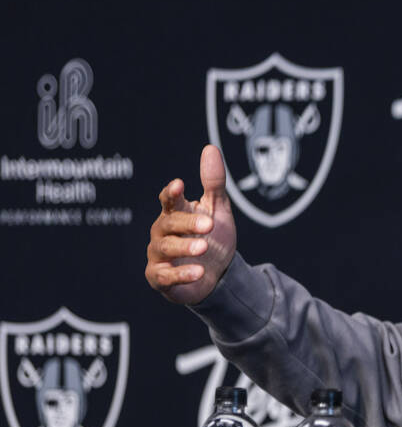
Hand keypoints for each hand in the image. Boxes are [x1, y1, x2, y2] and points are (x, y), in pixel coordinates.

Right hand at [145, 145, 236, 304]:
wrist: (217, 274)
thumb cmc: (213, 237)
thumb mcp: (218, 209)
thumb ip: (213, 182)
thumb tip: (210, 148)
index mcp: (176, 212)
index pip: (169, 199)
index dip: (171, 193)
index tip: (180, 185)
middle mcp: (162, 231)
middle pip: (170, 223)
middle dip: (188, 223)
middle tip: (209, 225)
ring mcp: (158, 254)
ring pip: (166, 247)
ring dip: (184, 246)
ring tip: (204, 247)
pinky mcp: (159, 278)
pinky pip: (165, 276)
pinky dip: (180, 274)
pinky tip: (198, 272)